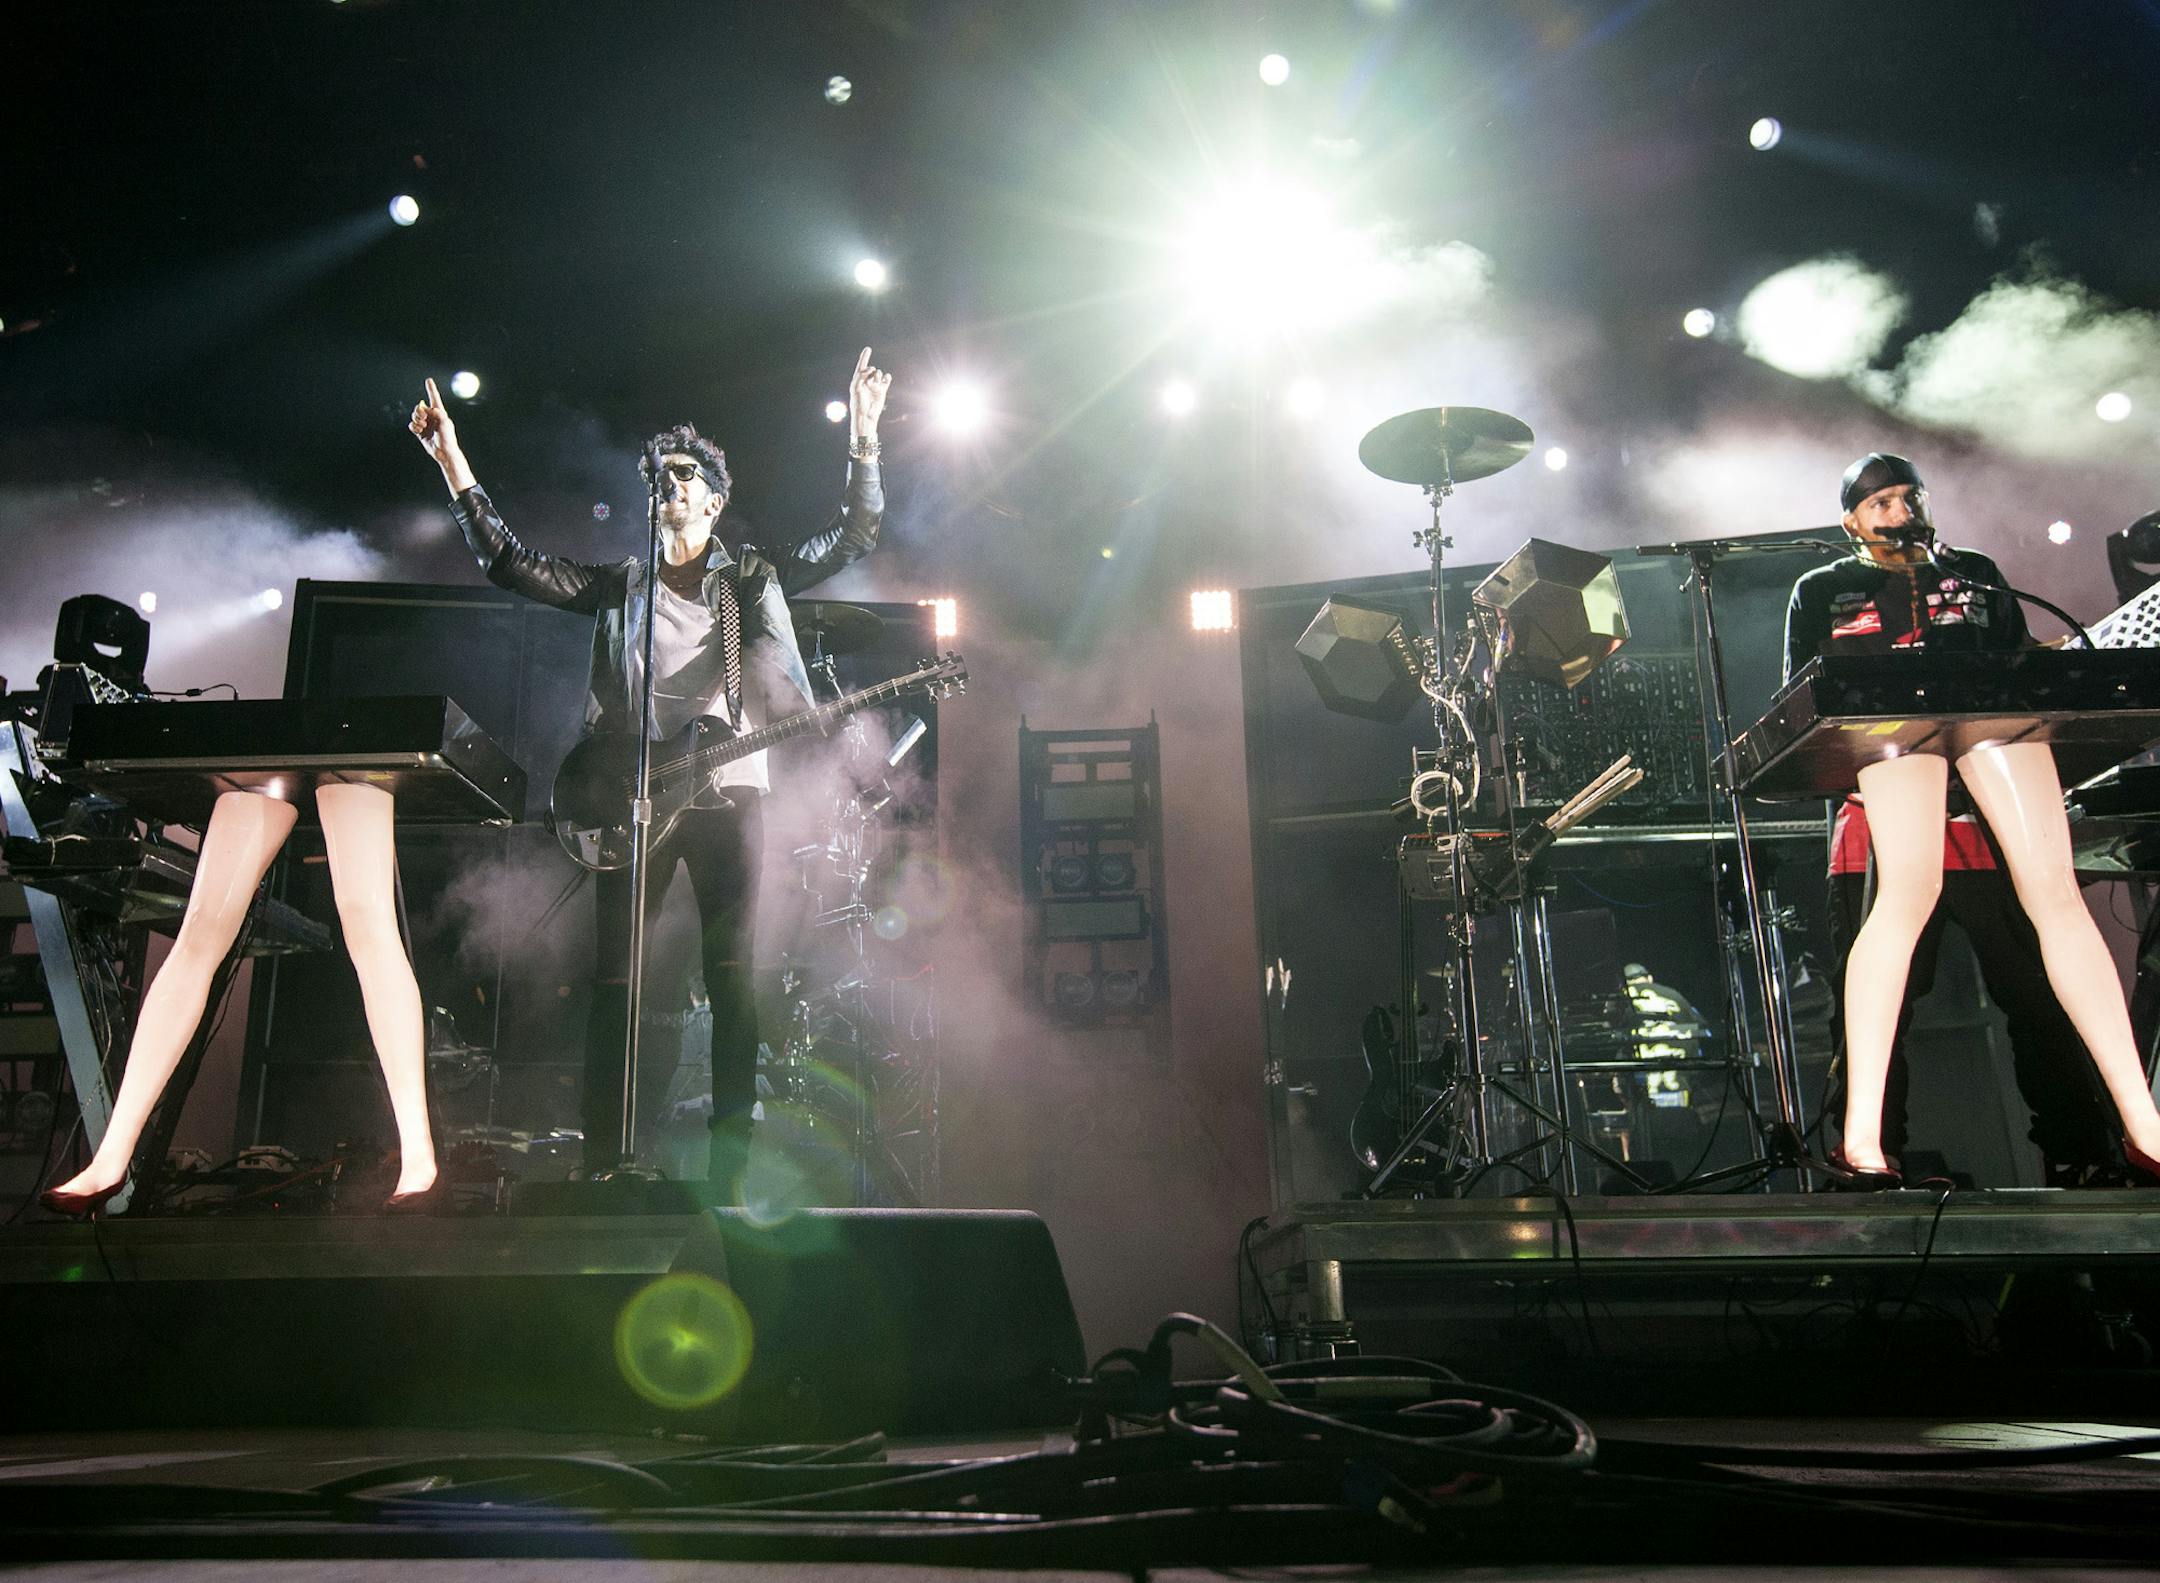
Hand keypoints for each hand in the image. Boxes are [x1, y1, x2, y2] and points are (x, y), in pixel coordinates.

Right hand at [409, 378, 474, 492]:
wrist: (444, 453)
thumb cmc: (448, 439)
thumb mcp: (445, 424)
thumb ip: (438, 414)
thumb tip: (430, 408)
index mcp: (440, 413)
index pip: (435, 399)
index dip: (431, 389)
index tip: (428, 380)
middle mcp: (432, 417)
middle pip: (420, 407)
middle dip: (418, 411)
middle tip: (423, 418)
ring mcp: (426, 424)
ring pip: (414, 416)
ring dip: (416, 419)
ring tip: (422, 426)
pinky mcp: (420, 432)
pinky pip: (412, 425)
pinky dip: (413, 426)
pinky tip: (419, 430)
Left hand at [848, 346, 891, 439]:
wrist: (866, 415)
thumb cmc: (857, 403)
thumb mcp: (855, 387)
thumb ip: (860, 375)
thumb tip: (871, 369)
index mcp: (858, 380)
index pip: (861, 366)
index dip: (864, 357)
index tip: (868, 349)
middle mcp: (867, 381)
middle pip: (871, 369)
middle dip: (870, 371)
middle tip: (869, 378)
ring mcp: (875, 385)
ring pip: (879, 373)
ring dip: (877, 376)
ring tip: (875, 383)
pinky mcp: (882, 390)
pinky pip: (886, 379)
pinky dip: (887, 377)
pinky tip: (885, 379)